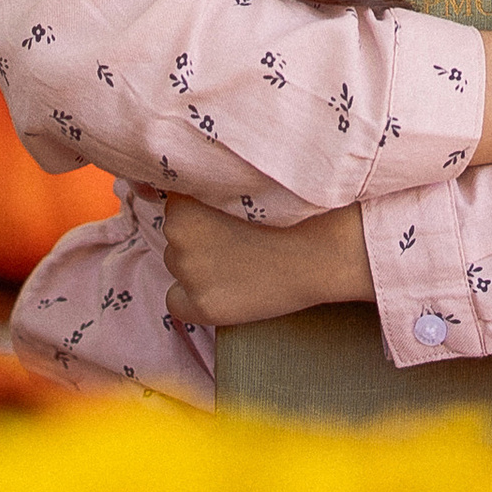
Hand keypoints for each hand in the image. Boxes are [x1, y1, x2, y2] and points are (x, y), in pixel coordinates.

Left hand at [162, 196, 372, 330]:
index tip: (219, 212)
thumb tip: (172, 187)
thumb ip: (208, 184)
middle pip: (175, 233)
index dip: (197, 206)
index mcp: (185, 200)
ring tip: (239, 260)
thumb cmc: (288, 210)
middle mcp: (178, 235)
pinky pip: (176, 302)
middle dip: (197, 235)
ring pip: (177, 264)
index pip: (173, 200)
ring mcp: (189, 272)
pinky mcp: (202, 306)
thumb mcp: (241, 184)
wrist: (318, 251)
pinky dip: (192, 298)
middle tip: (234, 236)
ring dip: (197, 263)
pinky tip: (223, 289)